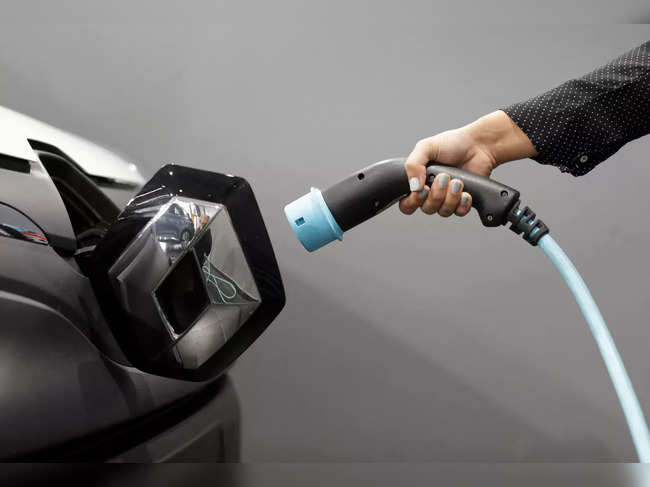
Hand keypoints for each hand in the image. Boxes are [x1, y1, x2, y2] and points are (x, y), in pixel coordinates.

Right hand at [399, 110, 536, 216]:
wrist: (479, 145)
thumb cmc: (453, 143)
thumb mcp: (426, 147)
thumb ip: (413, 164)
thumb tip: (413, 186)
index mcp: (419, 181)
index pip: (407, 204)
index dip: (412, 202)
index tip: (422, 190)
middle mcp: (432, 192)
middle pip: (427, 209)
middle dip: (436, 195)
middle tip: (444, 178)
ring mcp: (447, 198)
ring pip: (443, 211)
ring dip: (451, 197)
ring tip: (458, 181)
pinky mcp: (463, 201)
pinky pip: (459, 212)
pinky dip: (462, 203)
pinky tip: (466, 192)